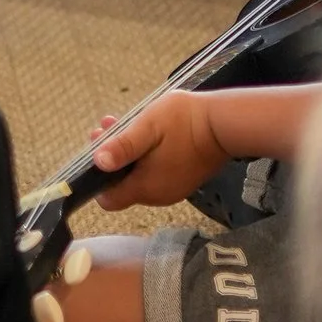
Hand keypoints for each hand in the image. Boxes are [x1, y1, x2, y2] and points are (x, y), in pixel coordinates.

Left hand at [85, 89, 224, 214]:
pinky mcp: (181, 181)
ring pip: (138, 178)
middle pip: (122, 186)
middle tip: (107, 128)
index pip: (109, 199)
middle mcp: (158, 196)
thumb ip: (123, 146)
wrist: (225, 124)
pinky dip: (144, 158)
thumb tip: (97, 162)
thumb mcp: (148, 127)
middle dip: (111, 159)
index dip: (96, 179)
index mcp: (147, 187)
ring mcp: (171, 190)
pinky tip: (144, 134)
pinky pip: (154, 174)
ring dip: (127, 155)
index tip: (96, 151)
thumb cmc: (186, 121)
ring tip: (124, 124)